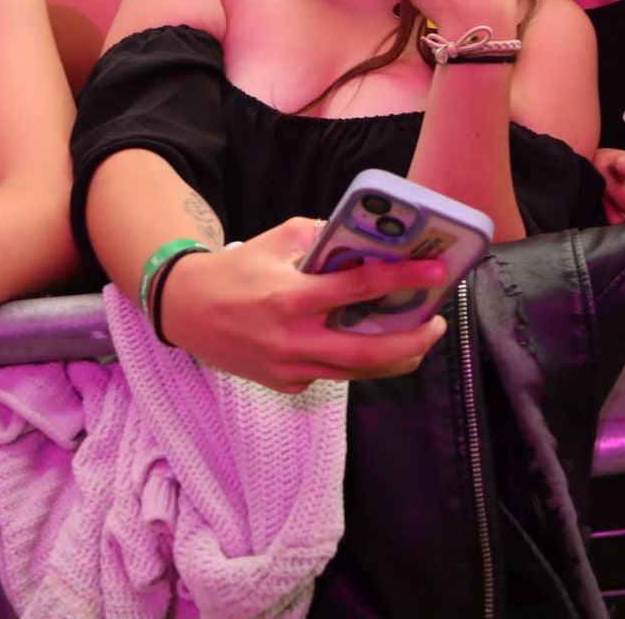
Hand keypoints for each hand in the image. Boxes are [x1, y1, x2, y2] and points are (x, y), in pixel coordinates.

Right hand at [159, 217, 449, 392]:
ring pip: (358, 372)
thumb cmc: (237, 269)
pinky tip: (365, 341)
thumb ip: (326, 240)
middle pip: (371, 352)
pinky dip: (355, 359)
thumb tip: (371, 243)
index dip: (404, 279)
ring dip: (396, 357)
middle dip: (415, 339)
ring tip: (417, 336)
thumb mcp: (280, 239)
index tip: (438, 274)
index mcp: (292, 297)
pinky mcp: (285, 384)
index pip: (361, 289)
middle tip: (438, 323)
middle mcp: (293, 340)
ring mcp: (289, 368)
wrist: (186, 310)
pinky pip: (332, 374)